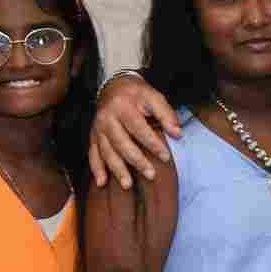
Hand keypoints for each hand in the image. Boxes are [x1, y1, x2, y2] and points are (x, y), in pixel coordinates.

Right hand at [87, 70, 179, 187]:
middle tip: (150, 175)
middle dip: (136, 160)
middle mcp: (107, 118)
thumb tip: (177, 134)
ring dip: (117, 169)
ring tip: (128, 185)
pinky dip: (96, 169)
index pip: (139, 128)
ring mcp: (98, 128)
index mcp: (123, 107)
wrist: (112, 85)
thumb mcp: (153, 96)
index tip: (165, 157)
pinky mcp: (93, 136)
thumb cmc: (136, 94)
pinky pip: (93, 154)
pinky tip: (101, 183)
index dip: (152, 143)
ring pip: (106, 151)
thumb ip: (166, 114)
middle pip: (121, 143)